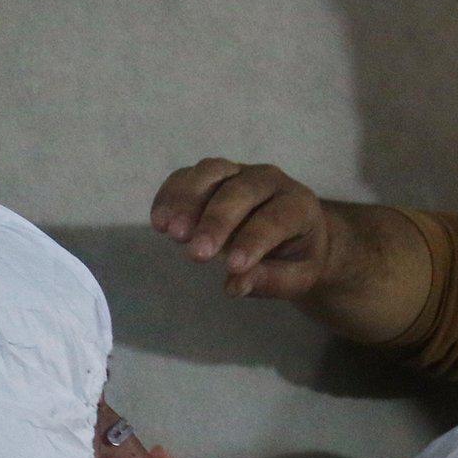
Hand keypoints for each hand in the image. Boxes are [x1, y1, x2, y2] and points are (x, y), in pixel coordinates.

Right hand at [151, 159, 330, 300]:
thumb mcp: (299, 277)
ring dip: (187, 200)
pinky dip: (171, 194)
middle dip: (216, 222)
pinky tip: (158, 220)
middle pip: (240, 191)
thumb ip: (273, 281)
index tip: (233, 267)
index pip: (275, 219)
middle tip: (196, 254)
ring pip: (211, 172)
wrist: (294, 232)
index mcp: (298, 204)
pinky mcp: (212, 174)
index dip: (253, 241)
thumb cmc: (297, 257)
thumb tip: (236, 285)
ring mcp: (238, 172)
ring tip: (170, 232)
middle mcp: (268, 180)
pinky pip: (188, 176)